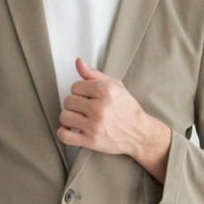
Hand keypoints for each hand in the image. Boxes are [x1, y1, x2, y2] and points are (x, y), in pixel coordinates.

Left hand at [56, 56, 169, 177]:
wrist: (139, 134)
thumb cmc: (127, 110)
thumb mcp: (116, 86)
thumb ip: (94, 74)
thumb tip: (78, 62)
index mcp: (106, 91)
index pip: (76, 86)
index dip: (80, 92)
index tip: (87, 97)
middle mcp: (99, 107)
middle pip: (68, 101)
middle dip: (75, 104)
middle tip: (84, 109)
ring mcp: (94, 125)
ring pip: (64, 117)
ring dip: (70, 118)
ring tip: (79, 119)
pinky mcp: (90, 141)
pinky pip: (64, 135)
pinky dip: (64, 133)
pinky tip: (72, 130)